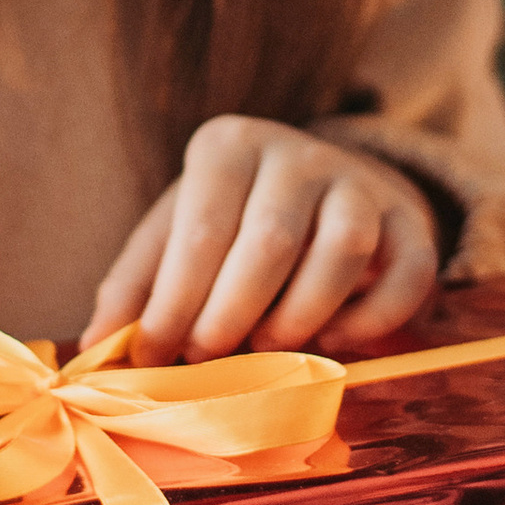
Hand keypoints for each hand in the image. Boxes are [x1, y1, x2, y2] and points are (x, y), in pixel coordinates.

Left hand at [88, 116, 439, 360]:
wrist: (316, 189)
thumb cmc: (227, 222)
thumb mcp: (172, 236)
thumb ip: (133, 287)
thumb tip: (95, 346)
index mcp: (229, 145)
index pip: (200, 231)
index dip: (175, 304)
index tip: (155, 356)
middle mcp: (298, 152)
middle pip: (270, 241)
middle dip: (231, 316)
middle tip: (207, 358)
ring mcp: (360, 182)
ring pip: (343, 250)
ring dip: (302, 316)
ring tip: (268, 346)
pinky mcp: (409, 221)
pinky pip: (408, 273)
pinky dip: (373, 320)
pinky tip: (334, 341)